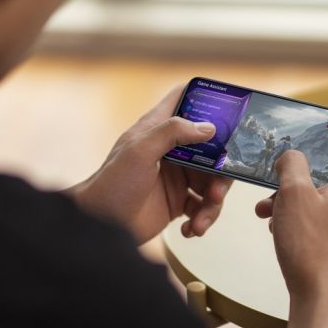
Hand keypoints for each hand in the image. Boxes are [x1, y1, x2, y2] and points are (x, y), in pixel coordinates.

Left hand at [68, 85, 232, 243]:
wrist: (99, 228)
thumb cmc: (111, 185)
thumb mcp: (139, 151)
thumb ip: (172, 133)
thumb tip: (208, 127)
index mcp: (159, 129)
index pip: (184, 99)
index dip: (206, 99)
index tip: (228, 111)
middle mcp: (172, 150)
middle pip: (212, 149)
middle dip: (222, 171)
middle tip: (218, 190)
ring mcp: (177, 176)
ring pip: (212, 181)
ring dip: (214, 202)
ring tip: (202, 220)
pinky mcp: (178, 201)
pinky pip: (203, 206)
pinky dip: (203, 218)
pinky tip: (191, 229)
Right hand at [255, 97, 327, 327]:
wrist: (319, 295)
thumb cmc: (310, 246)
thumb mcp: (293, 195)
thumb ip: (292, 165)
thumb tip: (292, 157)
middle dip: (308, 164)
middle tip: (285, 167)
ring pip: (324, 191)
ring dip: (295, 193)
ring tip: (268, 205)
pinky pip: (320, 212)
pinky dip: (298, 211)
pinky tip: (274, 222)